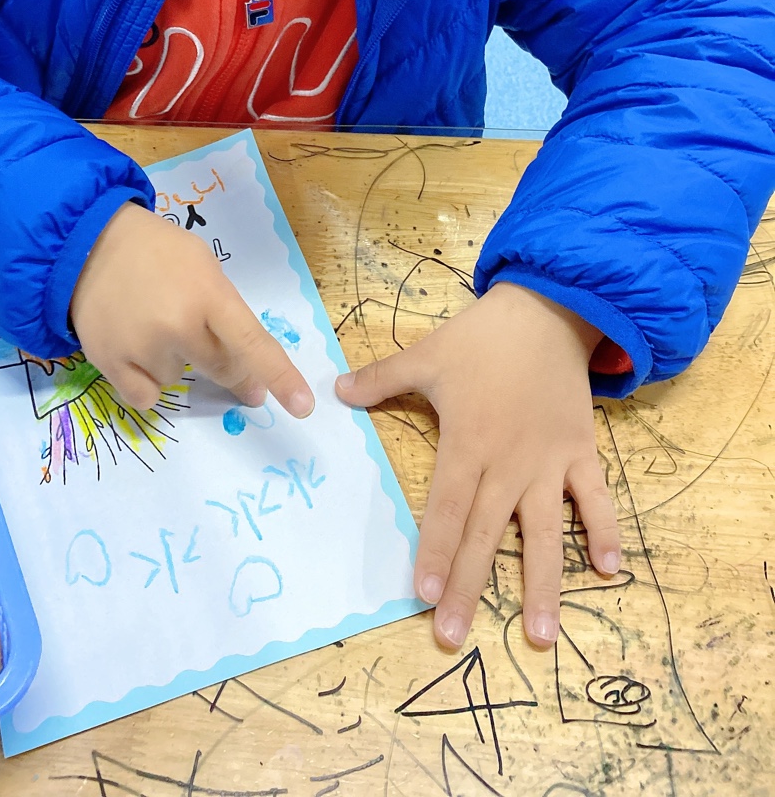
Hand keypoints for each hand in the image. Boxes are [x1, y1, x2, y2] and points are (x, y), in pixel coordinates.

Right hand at [71, 201, 314, 418]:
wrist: (87, 243)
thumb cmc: (156, 250)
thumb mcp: (202, 265)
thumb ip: (224, 311)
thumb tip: (245, 367)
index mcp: (208, 295)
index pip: (252, 343)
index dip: (280, 377)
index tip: (302, 406)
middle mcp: (178, 325)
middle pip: (220, 370)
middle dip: (229, 369)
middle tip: (214, 350)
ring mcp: (142, 347)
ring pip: (178, 380)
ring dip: (174, 361)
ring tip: (151, 322)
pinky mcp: (109, 363)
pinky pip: (146, 398)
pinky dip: (146, 382)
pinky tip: (135, 349)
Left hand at [335, 282, 620, 649]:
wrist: (547, 310)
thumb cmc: (481, 338)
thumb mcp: (425, 354)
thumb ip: (380, 379)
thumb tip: (335, 391)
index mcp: (467, 443)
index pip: (446, 508)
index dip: (434, 550)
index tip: (422, 593)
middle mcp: (508, 463)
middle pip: (486, 534)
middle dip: (468, 586)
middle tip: (454, 636)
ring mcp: (548, 462)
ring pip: (544, 532)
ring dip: (543, 584)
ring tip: (541, 634)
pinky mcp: (581, 452)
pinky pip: (595, 498)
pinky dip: (603, 531)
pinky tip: (610, 571)